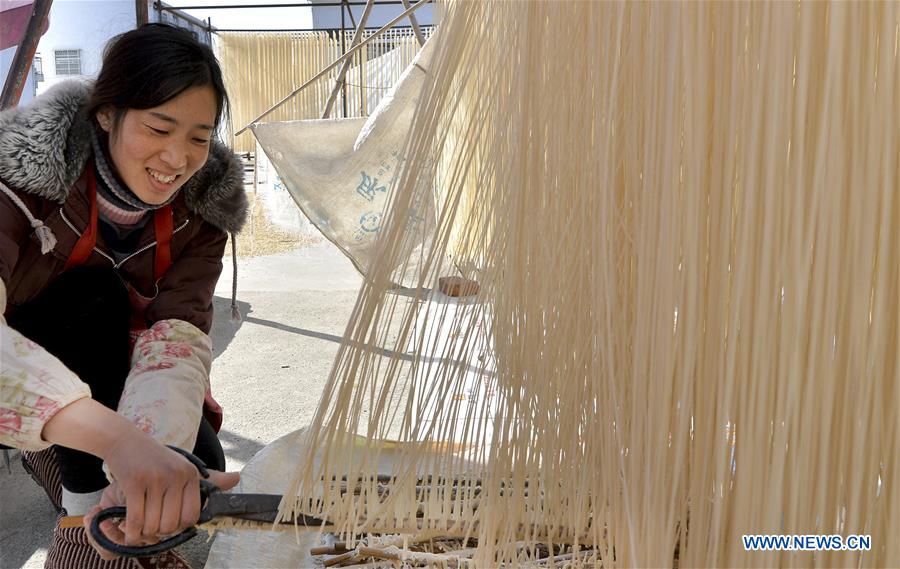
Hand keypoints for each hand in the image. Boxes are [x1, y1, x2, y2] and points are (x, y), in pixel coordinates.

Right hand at [83, 466, 239, 559]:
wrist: (126, 441)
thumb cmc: (155, 459)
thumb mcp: (185, 465)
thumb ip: (210, 478)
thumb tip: (238, 478)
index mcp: (191, 474)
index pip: (192, 515)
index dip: (179, 526)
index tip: (168, 523)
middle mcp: (177, 475)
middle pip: (171, 524)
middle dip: (159, 531)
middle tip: (150, 524)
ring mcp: (156, 478)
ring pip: (153, 524)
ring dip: (143, 531)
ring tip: (139, 524)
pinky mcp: (135, 482)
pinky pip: (136, 518)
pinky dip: (132, 530)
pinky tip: (130, 530)